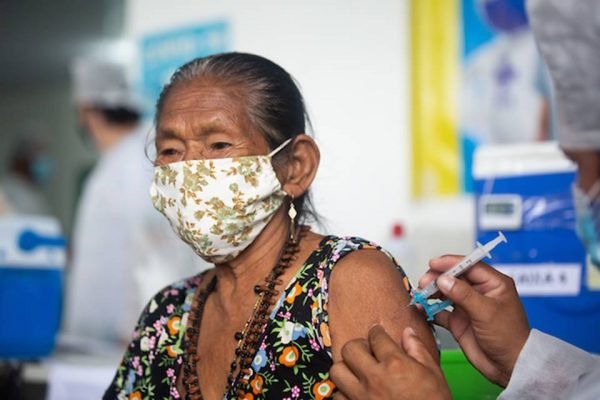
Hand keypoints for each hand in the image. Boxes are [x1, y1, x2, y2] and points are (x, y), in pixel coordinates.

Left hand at [330, 325, 450, 399]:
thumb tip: (408, 333)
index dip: (377, 332)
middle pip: (349, 349)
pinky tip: (356, 393)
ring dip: (346, 369)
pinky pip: (337, 397)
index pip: (376, 336)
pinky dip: (344, 393)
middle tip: (367, 351)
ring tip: (358, 372)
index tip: (377, 333)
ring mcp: (361, 396)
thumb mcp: (433, 375)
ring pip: (337, 371)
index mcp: (395, 365)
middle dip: (358, 346)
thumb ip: (418, 350)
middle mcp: (374, 378)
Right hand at [421, 255, 529, 386]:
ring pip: (444, 292)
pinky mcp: (458, 320)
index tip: (433, 264)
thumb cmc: (509, 337)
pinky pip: (439, 311)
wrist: (508, 367)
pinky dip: (429, 309)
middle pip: (453, 277)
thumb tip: (443, 279)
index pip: (469, 265)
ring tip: (420, 294)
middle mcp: (478, 292)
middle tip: (424, 283)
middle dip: (437, 278)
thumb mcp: (487, 312)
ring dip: (431, 292)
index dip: (450, 263)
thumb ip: (463, 294)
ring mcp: (467, 306)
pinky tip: (420, 308)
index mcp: (493, 283)